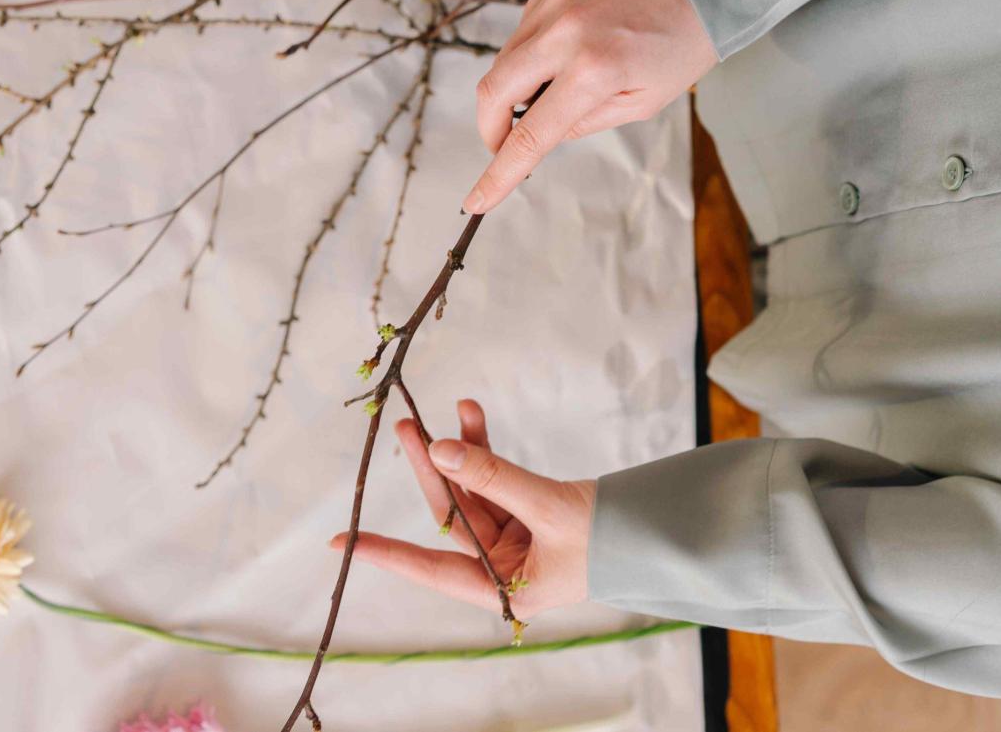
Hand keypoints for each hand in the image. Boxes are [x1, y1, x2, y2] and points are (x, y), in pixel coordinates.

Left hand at [329, 398, 595, 618]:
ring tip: (445, 410)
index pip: (431, 571)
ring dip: (459, 450)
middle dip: (431, 470)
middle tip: (407, 430)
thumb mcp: (548, 507)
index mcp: (502, 590)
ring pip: (471, 490)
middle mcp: (501, 568)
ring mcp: (513, 539)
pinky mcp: (527, 513)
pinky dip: (485, 449)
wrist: (658, 533)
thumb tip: (440, 449)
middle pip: (452, 516)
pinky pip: (496, 479)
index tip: (342, 542)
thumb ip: (493, 477)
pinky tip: (472, 416)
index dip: (386, 554)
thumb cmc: (609, 539)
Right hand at [463, 0, 716, 213]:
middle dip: (490, 128)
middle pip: (492, 90)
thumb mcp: (642, 102)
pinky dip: (535, 49)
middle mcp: (566, 30)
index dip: (497, 174)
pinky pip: (525, 26)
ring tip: (559, 84)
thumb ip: (583, 123)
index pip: (529, 135)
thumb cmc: (685, 41)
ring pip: (506, 57)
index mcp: (595, 70)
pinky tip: (569, 47)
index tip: (476, 201)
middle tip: (506, 144)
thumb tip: (538, 134)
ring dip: (517, 84)